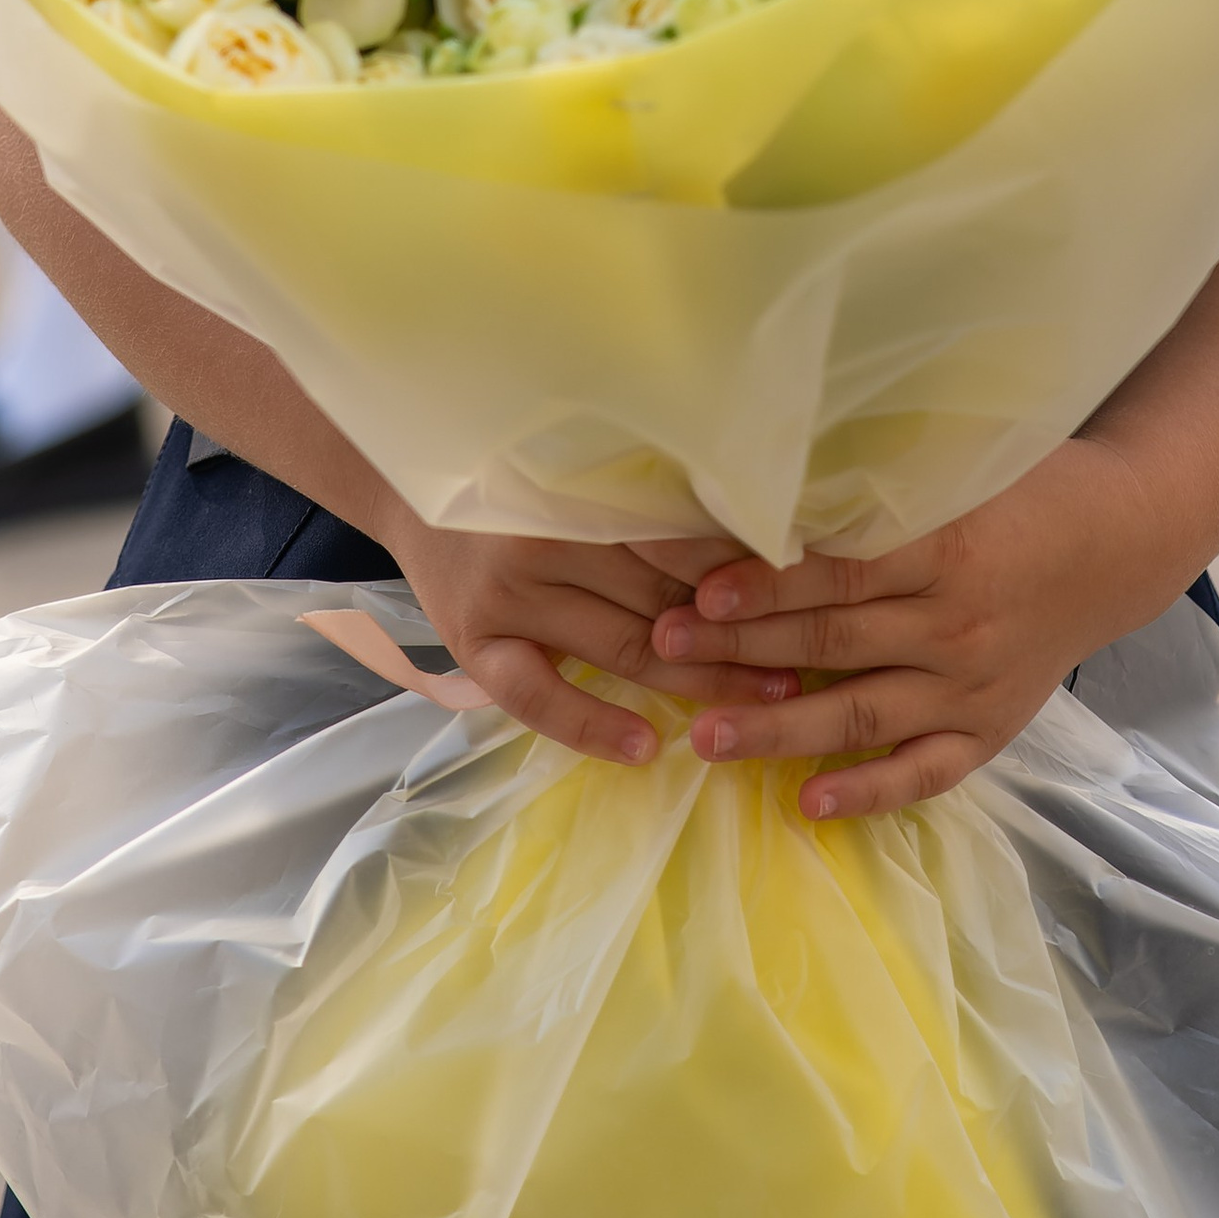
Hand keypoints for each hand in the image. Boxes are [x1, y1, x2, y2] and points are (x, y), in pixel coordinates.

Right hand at [376, 507, 801, 772]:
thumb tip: (761, 529)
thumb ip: (653, 495)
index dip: (745, 572)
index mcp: (582, 489)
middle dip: (740, 635)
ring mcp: (507, 597)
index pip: (681, 540)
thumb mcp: (583, 469)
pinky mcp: (473, 644)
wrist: (407, 488)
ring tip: (765, 704)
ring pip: (623, 648)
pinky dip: (592, 725)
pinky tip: (646, 748)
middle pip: (664, 598)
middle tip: (808, 660)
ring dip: (698, 680)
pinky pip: (539, 697)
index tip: (811, 592)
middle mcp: (546, 540)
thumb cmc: (517, 476)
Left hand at [649, 437, 1173, 822]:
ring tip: (704, 738)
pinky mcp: (992, 729)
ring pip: (863, 715)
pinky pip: (925, 772)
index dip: (765, 584)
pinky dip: (868, 791)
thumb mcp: (963, 468)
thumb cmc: (1027, 488)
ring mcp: (976, 687)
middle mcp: (959, 625)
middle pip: (834, 643)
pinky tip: (807, 802)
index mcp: (950, 549)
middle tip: (663, 652)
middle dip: (741, 650)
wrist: (1122, 542)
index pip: (840, 573)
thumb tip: (775, 479)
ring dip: (780, 730)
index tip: (697, 591)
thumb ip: (882, 487)